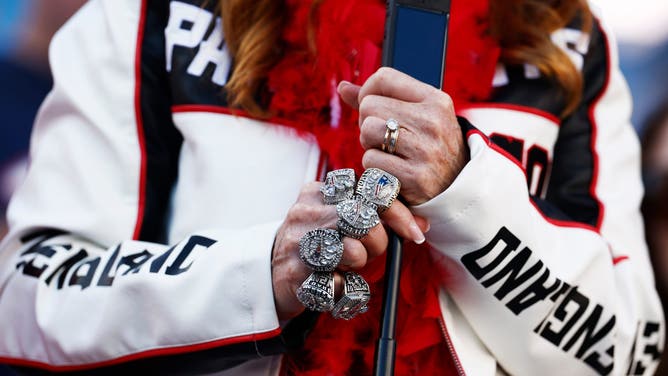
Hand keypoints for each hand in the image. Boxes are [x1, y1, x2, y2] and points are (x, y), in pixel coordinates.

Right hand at [271, 181, 428, 319]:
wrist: (270, 273)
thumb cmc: (316, 245)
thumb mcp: (342, 224)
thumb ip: (378, 219)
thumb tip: (421, 225)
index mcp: (319, 192)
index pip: (368, 192)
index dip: (397, 212)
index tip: (414, 233)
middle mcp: (306, 211)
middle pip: (364, 220)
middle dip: (378, 241)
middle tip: (370, 251)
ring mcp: (297, 241)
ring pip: (353, 251)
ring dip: (359, 263)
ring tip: (346, 265)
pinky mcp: (294, 273)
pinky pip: (338, 283)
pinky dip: (343, 287)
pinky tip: (332, 281)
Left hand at [338, 67, 467, 204]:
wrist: (456, 188)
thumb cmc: (429, 147)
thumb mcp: (418, 117)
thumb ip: (381, 99)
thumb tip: (342, 87)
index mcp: (435, 100)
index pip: (384, 77)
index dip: (367, 92)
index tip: (373, 110)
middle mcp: (432, 121)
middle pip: (369, 105)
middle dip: (367, 123)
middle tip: (383, 139)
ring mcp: (425, 150)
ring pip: (367, 130)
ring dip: (369, 145)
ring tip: (387, 153)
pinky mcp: (415, 177)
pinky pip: (370, 161)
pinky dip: (373, 169)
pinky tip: (392, 172)